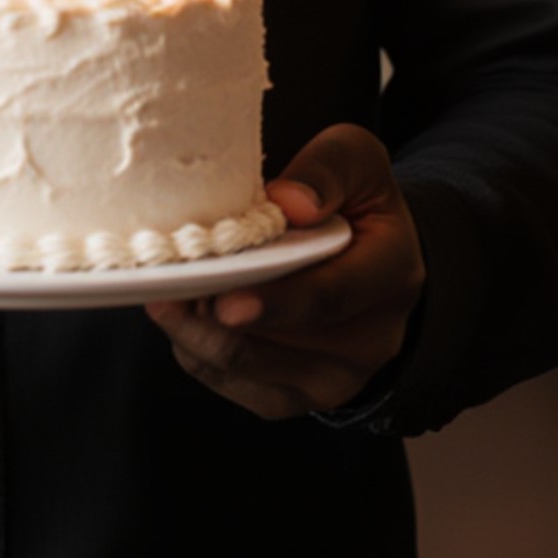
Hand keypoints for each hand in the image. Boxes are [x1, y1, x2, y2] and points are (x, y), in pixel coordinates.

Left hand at [143, 124, 423, 420]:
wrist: (370, 262)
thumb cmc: (353, 203)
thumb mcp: (356, 160)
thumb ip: (327, 169)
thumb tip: (287, 202)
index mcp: (390, 276)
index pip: (331, 297)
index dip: (276, 302)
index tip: (226, 301)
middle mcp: (369, 342)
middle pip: (276, 344)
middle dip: (212, 315)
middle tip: (167, 283)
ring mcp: (332, 378)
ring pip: (244, 368)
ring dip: (196, 329)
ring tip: (171, 287)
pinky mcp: (293, 397)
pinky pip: (228, 383)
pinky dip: (195, 348)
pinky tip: (184, 309)